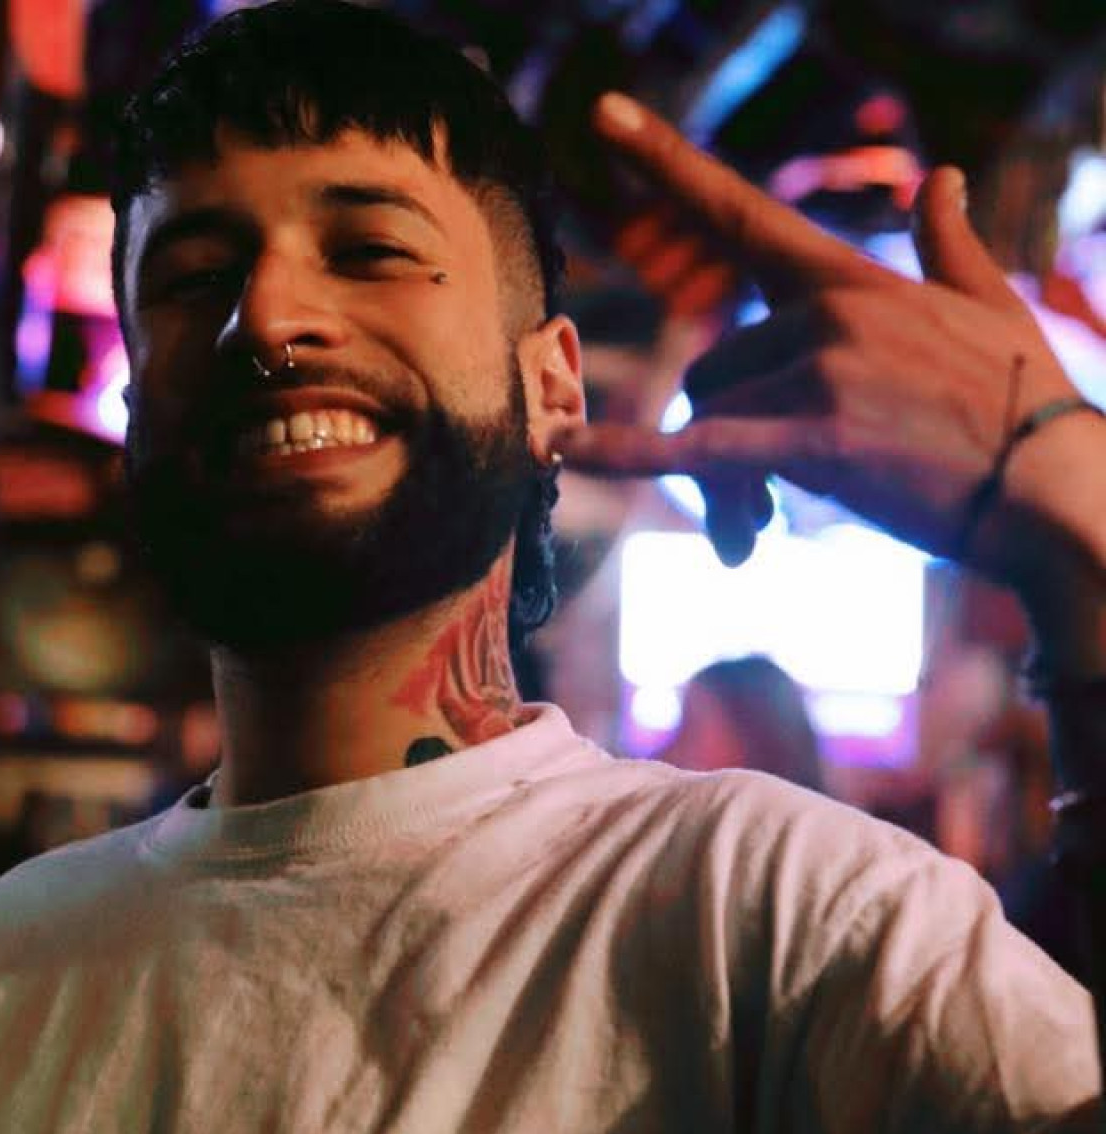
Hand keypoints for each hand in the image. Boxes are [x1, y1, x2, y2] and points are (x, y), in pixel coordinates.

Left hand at [556, 94, 1102, 595]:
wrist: (1051, 486)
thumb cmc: (1022, 404)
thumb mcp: (987, 304)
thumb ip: (947, 243)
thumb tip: (943, 176)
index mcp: (853, 278)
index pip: (741, 211)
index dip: (666, 162)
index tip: (604, 117)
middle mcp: (829, 312)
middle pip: (714, 370)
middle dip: (724, 436)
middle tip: (755, 508)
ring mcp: (823, 372)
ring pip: (712, 421)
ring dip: (722, 485)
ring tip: (759, 532)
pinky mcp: (816, 441)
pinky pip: (699, 447)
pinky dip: (629, 453)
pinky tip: (566, 450)